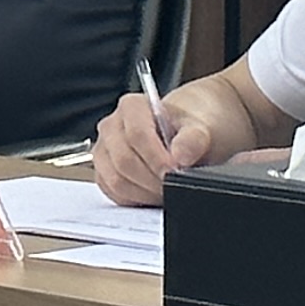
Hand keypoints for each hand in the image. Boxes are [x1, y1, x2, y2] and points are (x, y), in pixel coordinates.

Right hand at [91, 88, 213, 207]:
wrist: (188, 136)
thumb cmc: (190, 128)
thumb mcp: (201, 128)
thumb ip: (193, 139)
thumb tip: (181, 154)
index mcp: (132, 106)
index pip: (137, 135)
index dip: (157, 158)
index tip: (176, 170)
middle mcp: (112, 126)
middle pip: (124, 160)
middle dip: (152, 179)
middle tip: (175, 184)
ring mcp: (104, 150)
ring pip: (116, 180)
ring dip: (145, 191)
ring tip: (167, 188)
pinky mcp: (104, 173)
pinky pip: (114, 193)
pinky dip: (136, 199)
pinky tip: (154, 193)